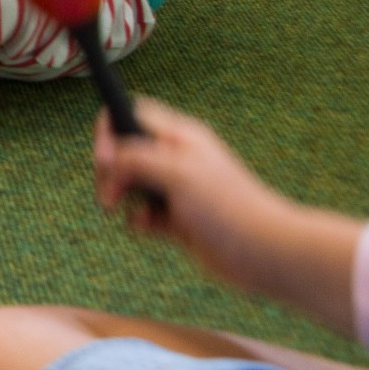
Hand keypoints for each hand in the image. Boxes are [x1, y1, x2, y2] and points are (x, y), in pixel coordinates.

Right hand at [94, 99, 297, 291]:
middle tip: (109, 194)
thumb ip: (136, 158)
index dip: (110, 131)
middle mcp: (176, 160)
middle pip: (124, 152)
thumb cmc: (229, 207)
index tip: (104, 159)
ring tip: (120, 211)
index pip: (132, 115)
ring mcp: (177, 191)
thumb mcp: (177, 173)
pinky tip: (149, 229)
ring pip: (131, 184)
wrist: (264, 254)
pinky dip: (139, 221)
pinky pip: (144, 214)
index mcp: (180, 138)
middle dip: (110, 171)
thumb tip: (107, 157)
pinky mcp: (178, 220)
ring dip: (121, 197)